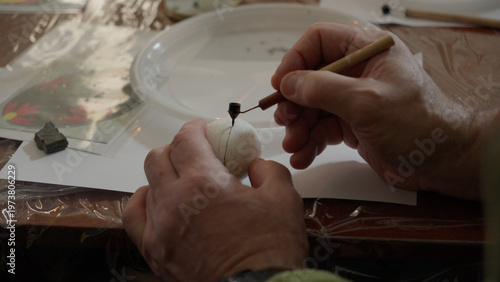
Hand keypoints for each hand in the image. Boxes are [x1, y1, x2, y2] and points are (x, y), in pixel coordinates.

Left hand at [122, 119, 307, 280]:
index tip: (203, 129)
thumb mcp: (284, 199)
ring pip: (147, 185)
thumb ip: (267, 171)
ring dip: (164, 176)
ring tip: (182, 181)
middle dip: (177, 148)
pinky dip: (144, 202)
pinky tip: (157, 201)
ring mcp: (159, 228)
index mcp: (204, 182)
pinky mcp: (155, 252)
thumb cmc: (270, 249)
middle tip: (195, 153)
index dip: (194, 128)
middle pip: (158, 157)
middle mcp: (174, 201)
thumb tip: (254, 166)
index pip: (186, 140)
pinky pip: (134, 217)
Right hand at [272, 23, 486, 199]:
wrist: (442, 161)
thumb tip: (288, 83)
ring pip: (312, 106)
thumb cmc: (417, 123)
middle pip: (310, 77)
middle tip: (286, 120)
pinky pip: (322, 128)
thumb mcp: (367, 101)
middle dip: (294, 101)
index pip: (320, 40)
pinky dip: (310, 142)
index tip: (280, 84)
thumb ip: (324, 89)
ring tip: (294, 145)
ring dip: (299, 127)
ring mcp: (353, 99)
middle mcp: (357, 71)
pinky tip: (302, 156)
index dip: (296, 59)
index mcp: (367, 51)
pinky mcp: (352, 124)